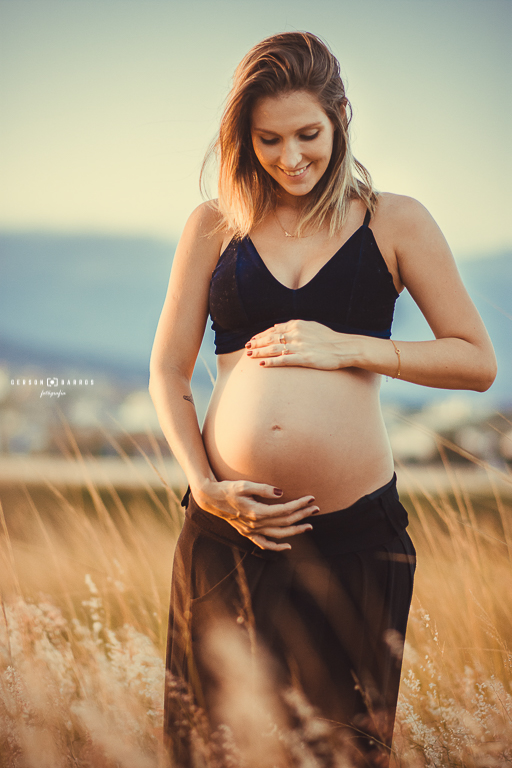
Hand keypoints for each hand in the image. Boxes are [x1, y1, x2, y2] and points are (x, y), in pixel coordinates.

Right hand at [193, 478, 319, 550]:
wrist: (211, 499)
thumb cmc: (227, 488)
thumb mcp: (244, 484)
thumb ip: (264, 489)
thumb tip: (281, 492)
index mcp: (256, 511)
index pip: (284, 510)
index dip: (299, 504)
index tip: (311, 498)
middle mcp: (255, 524)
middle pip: (285, 522)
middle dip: (302, 515)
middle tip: (316, 509)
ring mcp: (251, 530)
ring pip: (278, 534)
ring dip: (295, 531)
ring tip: (309, 526)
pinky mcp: (247, 532)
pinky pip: (264, 544)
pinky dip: (277, 547)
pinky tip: (288, 545)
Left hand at [245, 320, 362, 369]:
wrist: (344, 347)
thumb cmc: (329, 338)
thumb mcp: (312, 326)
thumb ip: (295, 326)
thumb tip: (278, 326)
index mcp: (297, 325)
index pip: (274, 330)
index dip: (262, 335)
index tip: (253, 340)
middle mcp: (296, 334)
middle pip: (271, 338)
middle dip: (257, 343)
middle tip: (247, 348)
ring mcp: (299, 346)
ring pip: (273, 349)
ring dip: (260, 352)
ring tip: (249, 356)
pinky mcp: (304, 358)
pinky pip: (283, 360)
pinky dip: (271, 361)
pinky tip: (262, 364)